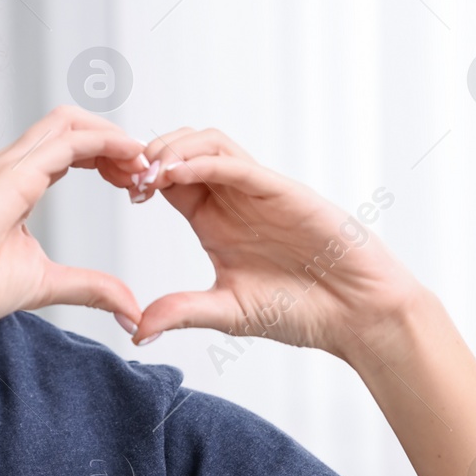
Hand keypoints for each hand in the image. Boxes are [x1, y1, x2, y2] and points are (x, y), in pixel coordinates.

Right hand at [0, 105, 152, 335]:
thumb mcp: (46, 284)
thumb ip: (89, 288)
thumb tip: (129, 309)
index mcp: (16, 183)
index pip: (70, 149)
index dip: (108, 158)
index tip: (136, 185)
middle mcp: (12, 165)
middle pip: (74, 125)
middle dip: (116, 142)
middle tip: (146, 174)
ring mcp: (10, 164)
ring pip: (73, 123)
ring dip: (115, 139)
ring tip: (143, 166)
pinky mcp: (14, 174)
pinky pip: (71, 142)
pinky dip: (106, 144)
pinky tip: (129, 161)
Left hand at [124, 127, 424, 359]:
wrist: (356, 316)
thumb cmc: (300, 310)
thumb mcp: (226, 313)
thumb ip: (182, 313)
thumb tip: (136, 331)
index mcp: (214, 220)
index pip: (167, 181)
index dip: (139, 177)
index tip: (118, 189)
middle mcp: (232, 199)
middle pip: (182, 149)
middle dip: (148, 154)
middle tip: (124, 175)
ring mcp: (257, 192)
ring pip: (208, 144)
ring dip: (171, 149)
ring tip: (145, 171)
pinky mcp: (282, 192)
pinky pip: (237, 164)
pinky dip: (202, 162)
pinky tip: (174, 174)